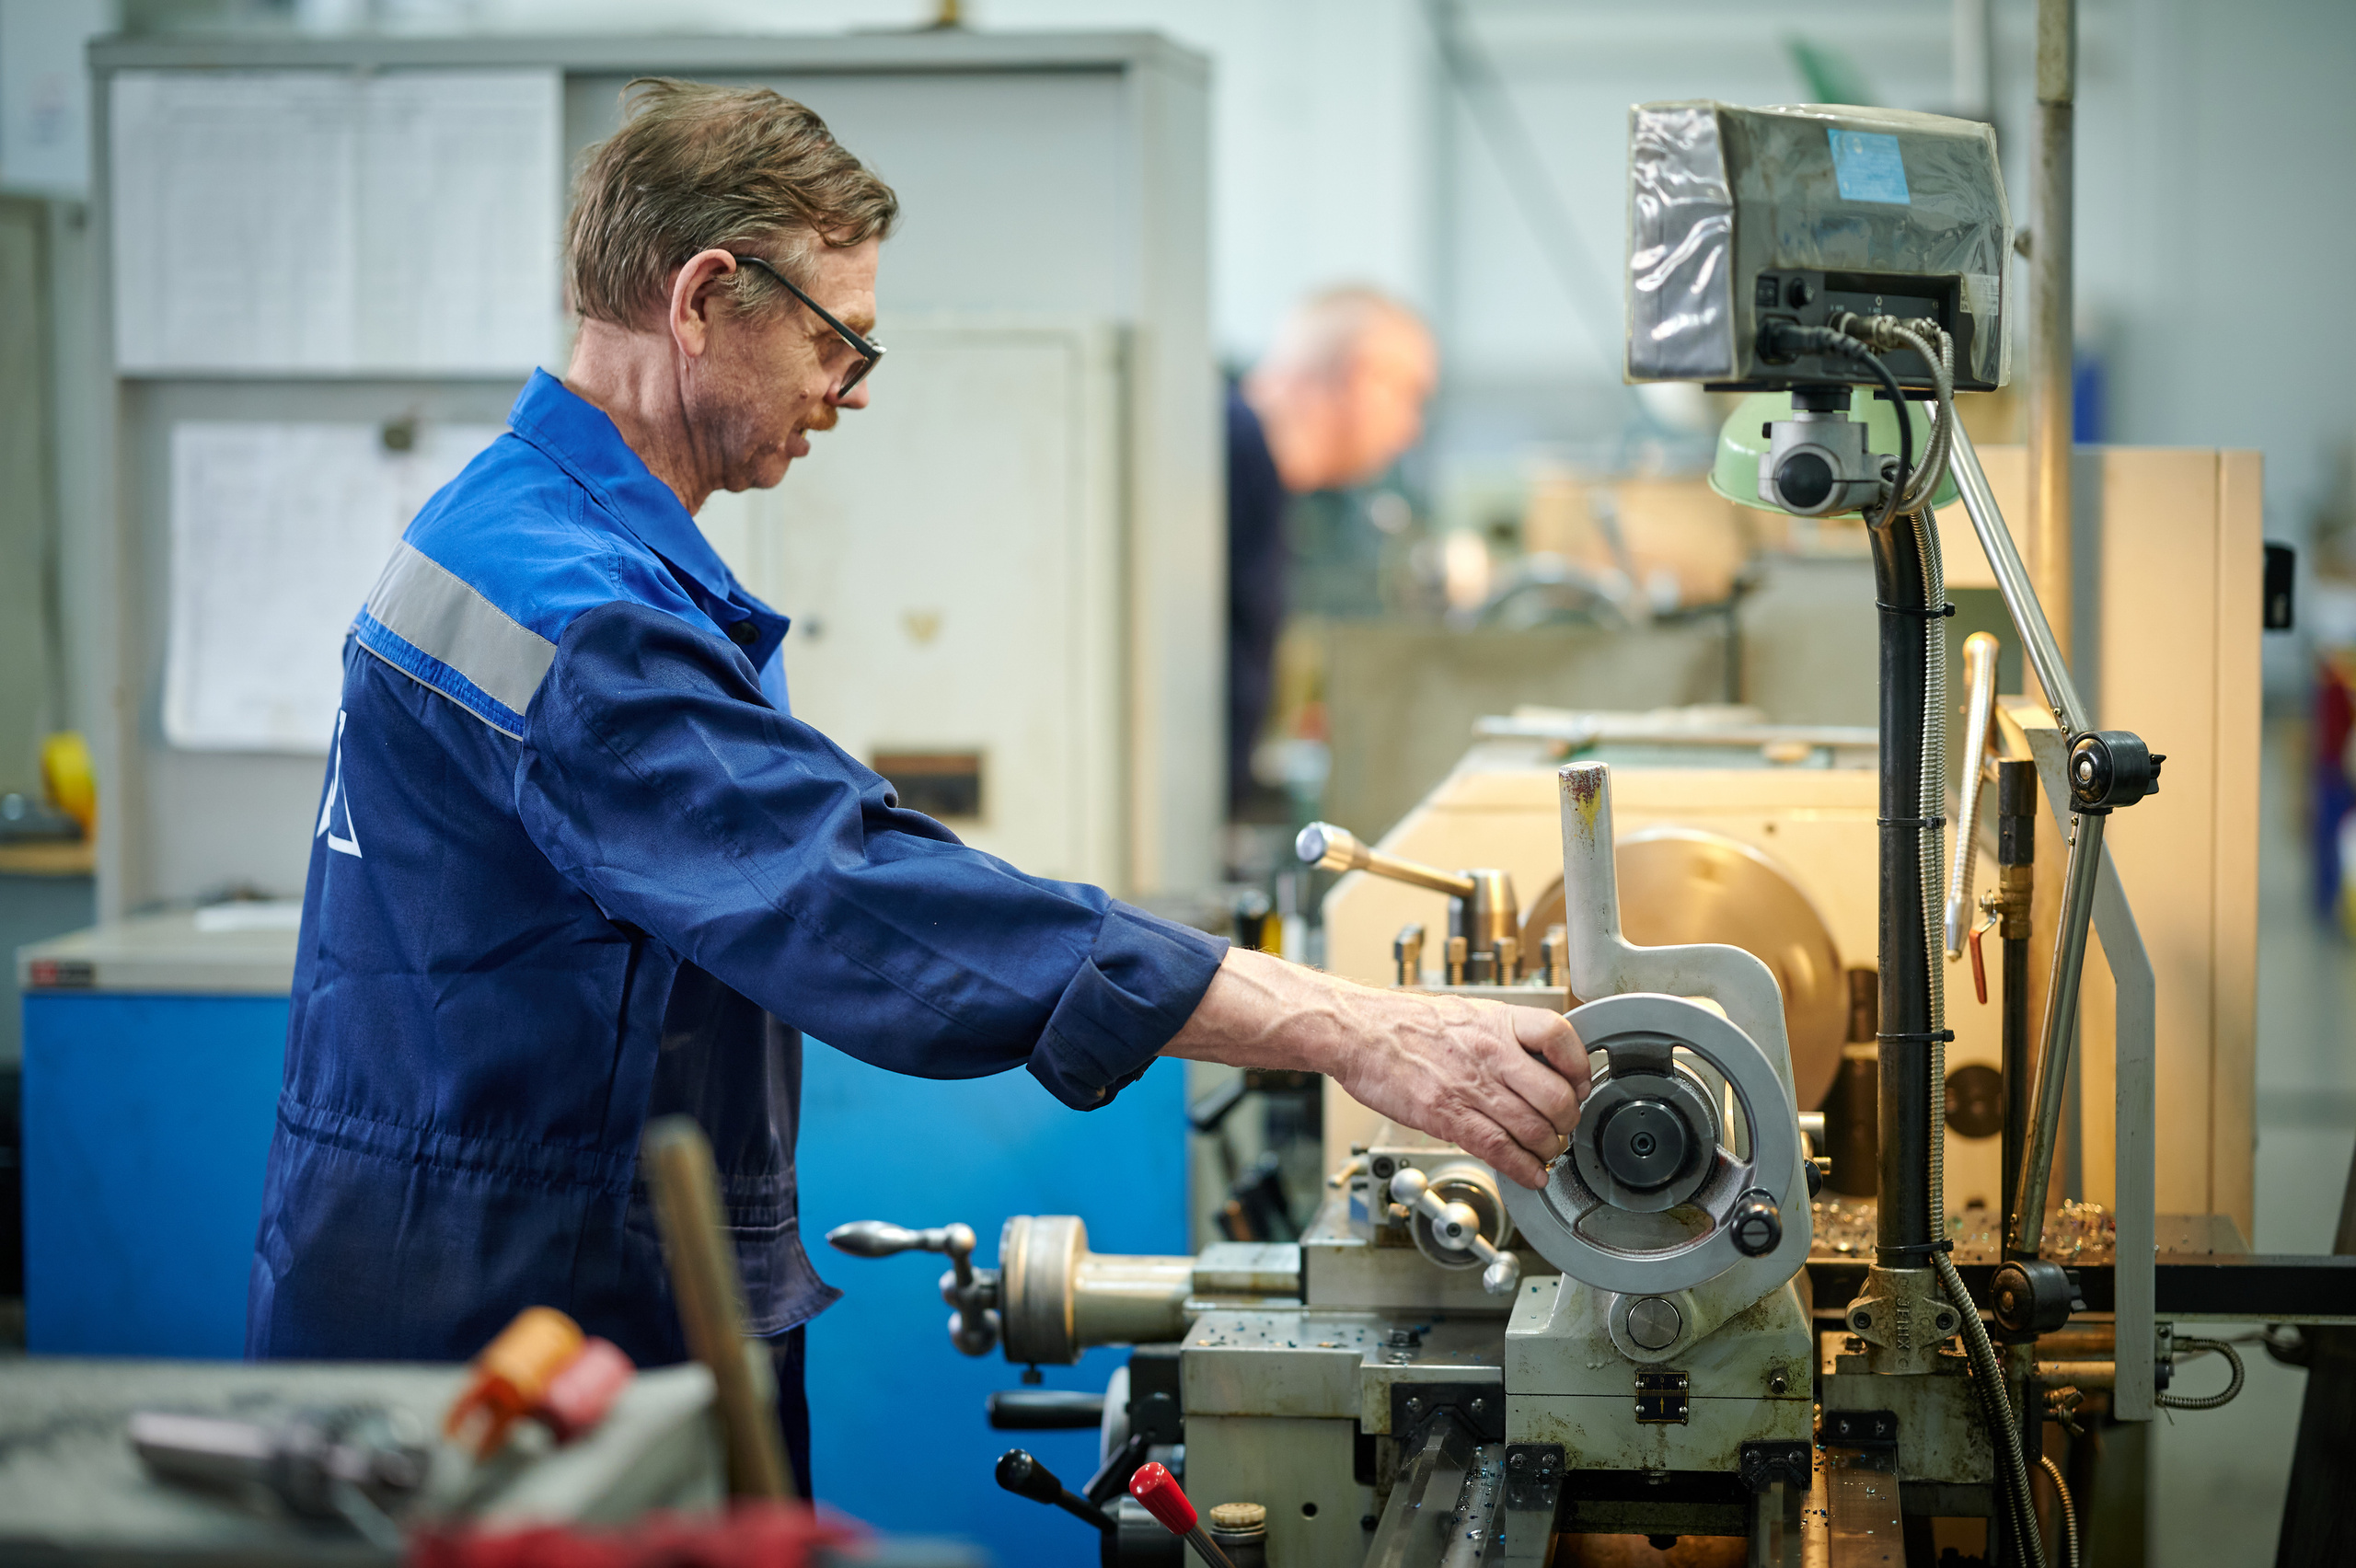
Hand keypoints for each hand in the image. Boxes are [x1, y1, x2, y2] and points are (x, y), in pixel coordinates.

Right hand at [1327, 992, 1588, 1188]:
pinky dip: (1523, 1169)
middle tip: (1564, 1128)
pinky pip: (1500, 1150)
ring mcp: (1470, 1087)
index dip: (1580, 1066)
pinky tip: (1531, 1174)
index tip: (1580, 1084)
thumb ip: (1502, 1037)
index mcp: (1497, 1021)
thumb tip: (1535, 1065)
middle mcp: (1490, 1052)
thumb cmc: (1405, 1024)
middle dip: (1567, 1121)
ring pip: (1533, 1129)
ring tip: (1545, 1153)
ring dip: (1548, 1149)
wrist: (1358, 1032)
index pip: (1560, 1037)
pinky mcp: (1448, 1117)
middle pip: (1556, 1095)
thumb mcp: (1466, 1014)